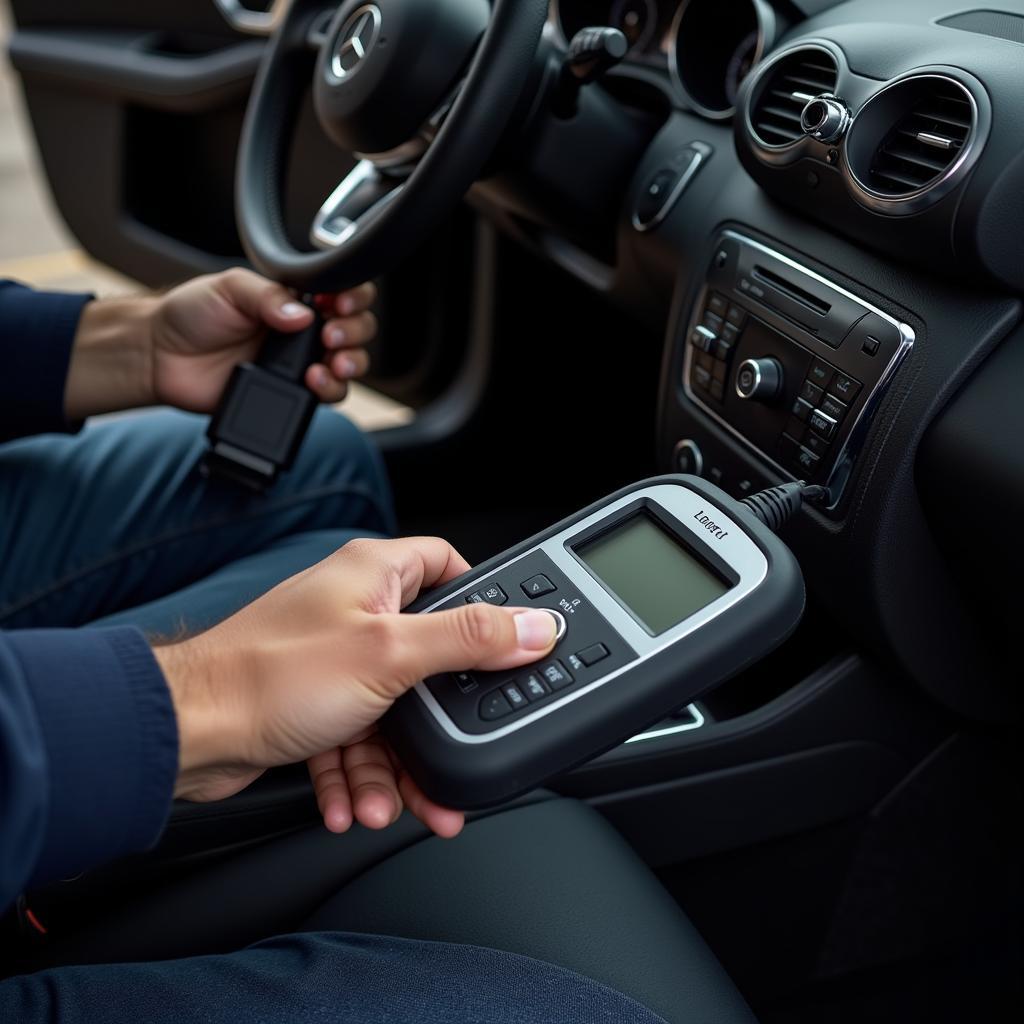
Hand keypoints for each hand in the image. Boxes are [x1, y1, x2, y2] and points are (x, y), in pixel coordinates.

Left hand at [150, 268, 376, 411]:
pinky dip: (330, 390)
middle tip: (330, 333)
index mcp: (293, 298)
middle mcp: (303, 331)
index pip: (342, 292)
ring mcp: (299, 364)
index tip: (339, 301)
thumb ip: (268, 296)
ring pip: (349, 365)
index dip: (353, 296)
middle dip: (354, 331)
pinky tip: (313, 381)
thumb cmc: (189, 316)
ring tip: (329, 361)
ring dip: (350, 362)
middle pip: (356, 330)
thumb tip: (304, 313)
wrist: (160, 357)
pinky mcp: (291, 394)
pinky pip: (327, 396)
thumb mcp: (229, 288)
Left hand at [154, 538, 558, 838]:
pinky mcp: (312, 703)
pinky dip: (357, 774)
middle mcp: (353, 609)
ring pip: (391, 712)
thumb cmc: (268, 676)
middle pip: (426, 658)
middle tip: (451, 751)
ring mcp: (332, 658)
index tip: (503, 640)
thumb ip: (467, 640)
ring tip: (390, 800)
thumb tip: (532, 627)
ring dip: (392, 764)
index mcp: (373, 575)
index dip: (479, 599)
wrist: (187, 734)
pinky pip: (355, 740)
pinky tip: (352, 801)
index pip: (447, 565)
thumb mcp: (389, 654)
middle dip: (436, 719)